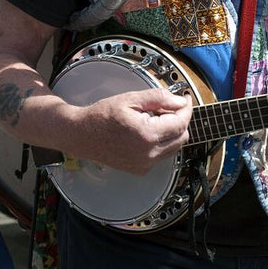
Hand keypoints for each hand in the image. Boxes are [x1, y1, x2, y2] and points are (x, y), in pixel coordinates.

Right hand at [67, 89, 192, 174]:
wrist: (81, 135)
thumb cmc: (101, 116)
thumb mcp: (130, 99)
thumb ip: (158, 98)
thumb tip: (180, 102)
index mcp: (146, 135)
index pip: (180, 123)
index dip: (186, 109)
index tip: (186, 99)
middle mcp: (148, 154)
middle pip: (182, 137)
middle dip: (179, 120)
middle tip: (166, 107)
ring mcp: (145, 164)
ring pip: (174, 147)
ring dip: (171, 131)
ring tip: (153, 118)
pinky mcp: (141, 169)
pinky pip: (162, 155)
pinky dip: (161, 142)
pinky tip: (147, 131)